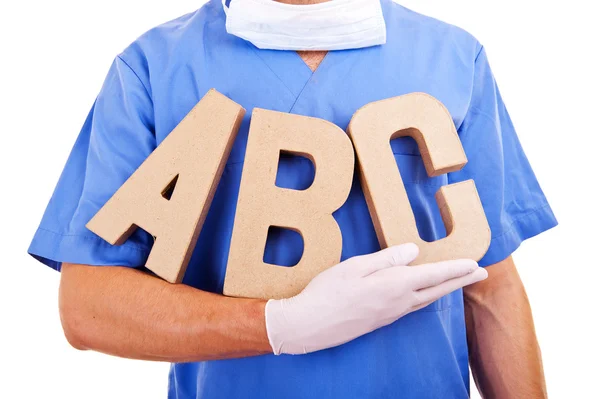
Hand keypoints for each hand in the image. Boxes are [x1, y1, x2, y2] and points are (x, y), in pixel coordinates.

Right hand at [264, 243, 486, 354]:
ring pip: (427, 299)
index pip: (434, 274)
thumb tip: (413, 252)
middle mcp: (399, 302)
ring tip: (459, 281)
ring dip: (446, 289)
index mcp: (394, 285)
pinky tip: (426, 294)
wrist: (310, 325)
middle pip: (437, 289)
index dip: (456, 267)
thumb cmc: (327, 292)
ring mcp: (391, 314)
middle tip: (481, 272)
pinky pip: (413, 306)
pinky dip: (428, 297)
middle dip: (460, 280)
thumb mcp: (355, 267)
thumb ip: (386, 259)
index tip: (475, 262)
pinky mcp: (381, 320)